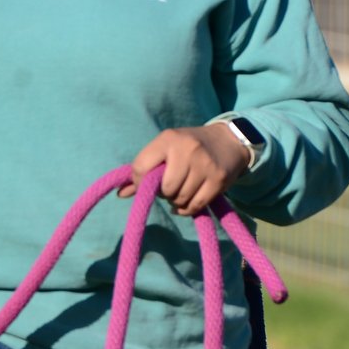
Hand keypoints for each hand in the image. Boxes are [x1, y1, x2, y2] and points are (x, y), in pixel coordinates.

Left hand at [124, 125, 250, 217]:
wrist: (229, 141)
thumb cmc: (189, 145)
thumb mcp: (166, 147)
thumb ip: (143, 169)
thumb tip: (120, 194)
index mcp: (168, 139)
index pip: (141, 167)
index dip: (140, 182)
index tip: (147, 183)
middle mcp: (187, 150)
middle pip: (164, 188)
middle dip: (163, 193)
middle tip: (169, 187)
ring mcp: (204, 165)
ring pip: (180, 199)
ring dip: (176, 201)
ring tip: (180, 190)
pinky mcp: (219, 180)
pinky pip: (195, 206)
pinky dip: (187, 209)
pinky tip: (187, 201)